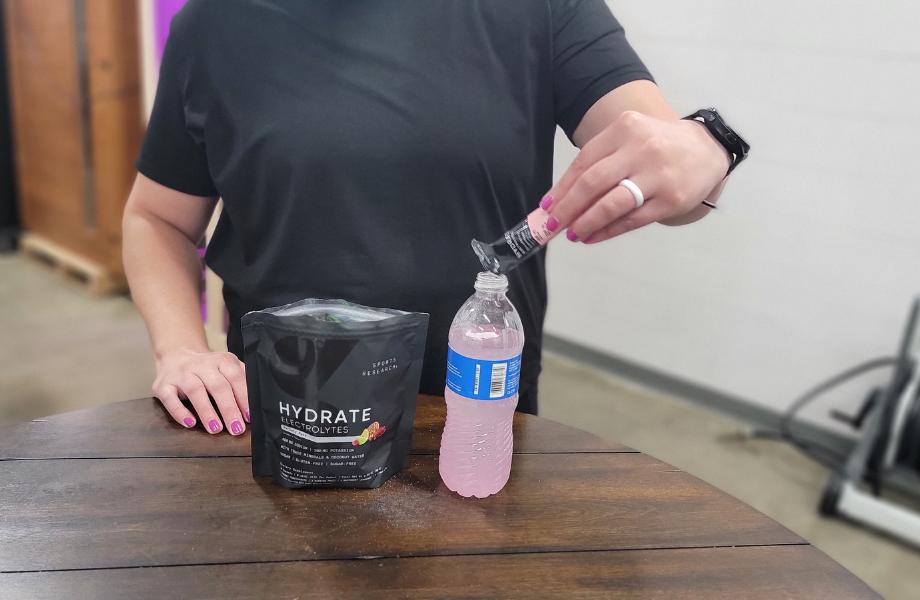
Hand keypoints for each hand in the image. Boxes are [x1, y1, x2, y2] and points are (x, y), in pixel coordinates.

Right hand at [152, 348, 248, 434]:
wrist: (176, 355)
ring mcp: (181, 374)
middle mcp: (201, 365)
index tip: (249, 416)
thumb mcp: (226, 367)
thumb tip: (257, 402)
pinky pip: (169, 398)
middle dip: (228, 408)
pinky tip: (190, 423)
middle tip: (236, 428)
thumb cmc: (207, 369)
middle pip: (217, 385)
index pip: (235, 377)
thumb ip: (241, 379)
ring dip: (206, 411)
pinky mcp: (163, 385)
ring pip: (195, 390)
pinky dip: (179, 412)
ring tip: (216, 428)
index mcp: (221, 360)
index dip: (243, 397)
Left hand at [544, 110, 730, 242]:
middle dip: (567, 208)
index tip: (545, 208)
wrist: (707, 149)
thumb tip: (561, 199)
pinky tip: (592, 236)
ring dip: (585, 223)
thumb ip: (599, 162)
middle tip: (551, 226)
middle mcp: (641, 149)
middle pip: (593, 183)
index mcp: (625, 129)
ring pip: (611, 204)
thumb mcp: (629, 138)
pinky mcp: (671, 200)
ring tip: (571, 234)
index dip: (561, 188)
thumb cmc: (658, 146)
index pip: (584, 162)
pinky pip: (631, 219)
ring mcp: (658, 175)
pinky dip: (608, 231)